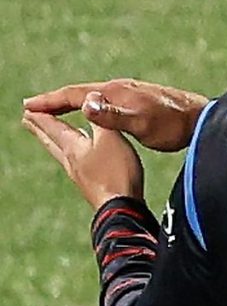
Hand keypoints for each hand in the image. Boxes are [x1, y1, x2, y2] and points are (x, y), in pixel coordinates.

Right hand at [23, 79, 206, 152]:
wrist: (204, 119)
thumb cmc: (174, 125)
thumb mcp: (141, 125)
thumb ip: (112, 116)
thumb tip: (85, 104)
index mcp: (115, 91)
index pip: (74, 94)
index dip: (50, 101)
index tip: (28, 105)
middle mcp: (121, 87)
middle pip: (81, 92)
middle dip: (56, 99)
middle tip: (33, 106)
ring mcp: (132, 92)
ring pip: (94, 95)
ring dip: (72, 101)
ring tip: (56, 108)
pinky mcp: (141, 99)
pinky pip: (107, 100)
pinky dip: (91, 105)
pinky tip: (93, 111)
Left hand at [24, 107, 146, 208]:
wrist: (120, 208)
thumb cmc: (116, 172)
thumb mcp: (111, 137)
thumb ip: (101, 118)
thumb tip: (90, 97)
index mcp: (73, 147)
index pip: (53, 127)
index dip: (42, 116)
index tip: (28, 108)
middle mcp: (71, 161)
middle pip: (51, 141)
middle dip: (40, 130)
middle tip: (27, 121)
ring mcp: (80, 175)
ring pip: (62, 154)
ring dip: (53, 142)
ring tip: (50, 138)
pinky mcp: (91, 186)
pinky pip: (76, 164)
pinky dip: (72, 155)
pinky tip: (82, 158)